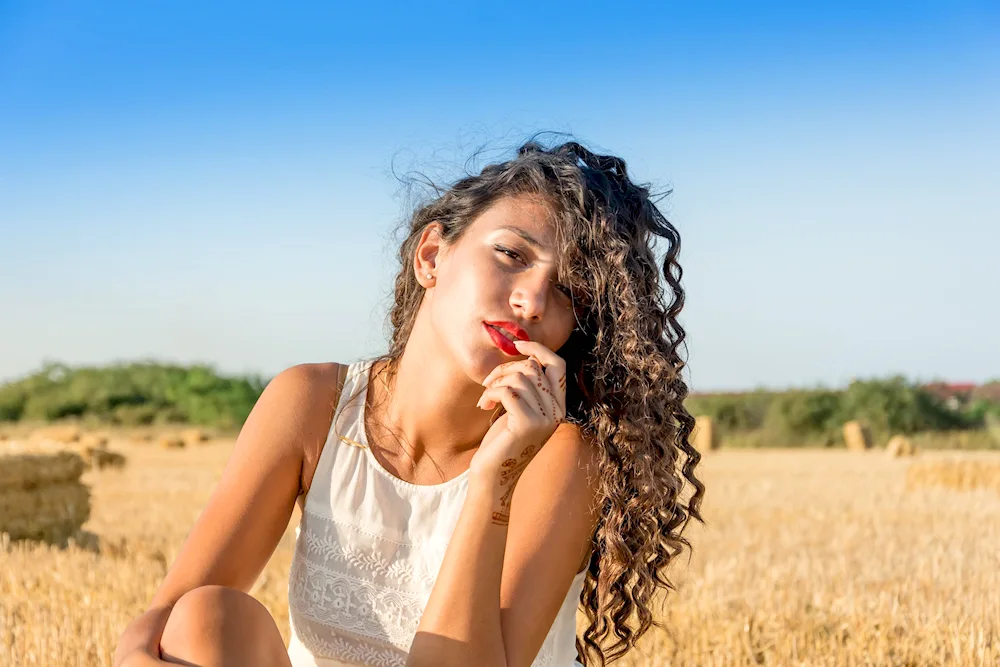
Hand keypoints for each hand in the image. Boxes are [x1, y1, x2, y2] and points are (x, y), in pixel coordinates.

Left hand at [470, 340, 566, 523]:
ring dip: (495, 383)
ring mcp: (545, 419)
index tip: (516, 346)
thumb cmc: (502, 441)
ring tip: (486, 398)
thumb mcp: (519, 409)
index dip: (538, 349)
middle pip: (533, 367)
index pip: (558, 364)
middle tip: (489, 384)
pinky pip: (508, 391)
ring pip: (519, 377)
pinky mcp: (527, 425)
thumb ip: (526, 387)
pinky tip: (484, 406)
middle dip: (505, 369)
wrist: (493, 476)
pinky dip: (491, 394)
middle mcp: (557, 411)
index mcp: (558, 406)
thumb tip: (521, 355)